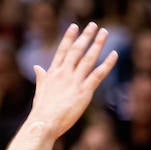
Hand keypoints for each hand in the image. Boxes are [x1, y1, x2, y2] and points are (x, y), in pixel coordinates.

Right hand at [27, 23, 118, 138]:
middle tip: (93, 25)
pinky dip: (107, 64)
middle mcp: (64, 73)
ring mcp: (74, 81)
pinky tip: (114, 54)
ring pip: (88, 58)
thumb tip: (37, 67)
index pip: (62, 51)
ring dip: (97, 44)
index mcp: (53, 73)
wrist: (44, 123)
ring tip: (104, 32)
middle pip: (77, 50)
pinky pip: (98, 74)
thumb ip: (42, 77)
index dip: (69, 37)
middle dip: (85, 36)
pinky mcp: (84, 91)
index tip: (74, 26)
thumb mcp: (40, 90)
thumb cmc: (41, 111)